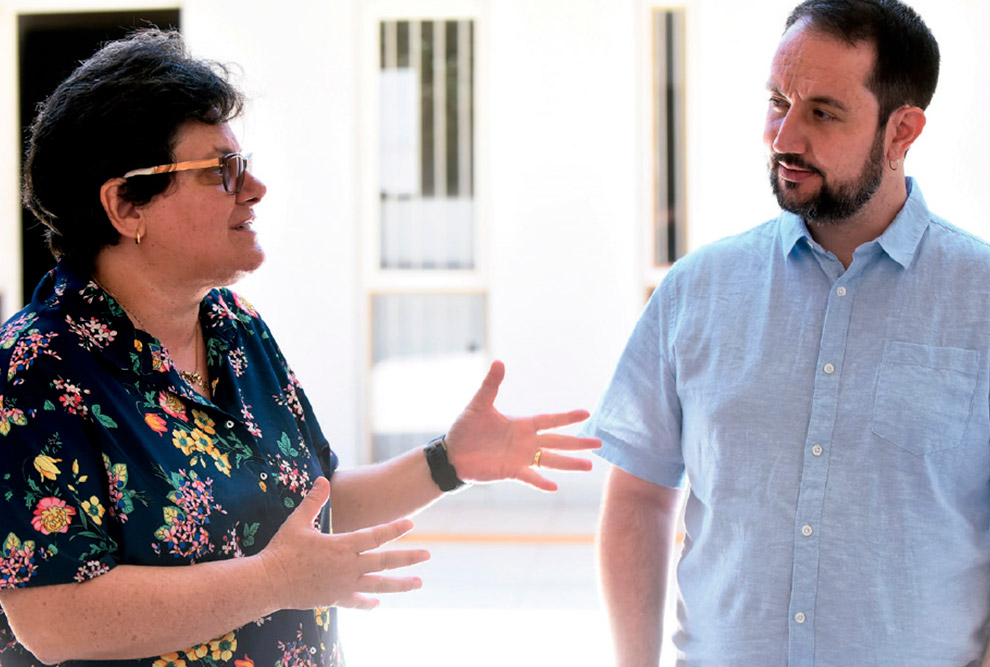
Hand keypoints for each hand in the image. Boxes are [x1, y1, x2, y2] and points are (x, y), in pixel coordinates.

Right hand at [258, 477, 429, 610]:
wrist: (268, 583)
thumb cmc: (282, 550)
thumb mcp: (298, 522)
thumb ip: (314, 501)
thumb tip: (323, 480)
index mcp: (342, 546)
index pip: (375, 536)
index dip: (394, 529)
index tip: (411, 523)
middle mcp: (348, 567)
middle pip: (385, 562)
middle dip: (408, 558)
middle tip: (427, 555)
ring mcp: (343, 585)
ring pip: (378, 585)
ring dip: (400, 584)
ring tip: (418, 583)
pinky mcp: (334, 599)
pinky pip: (356, 601)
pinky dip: (368, 602)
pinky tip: (377, 603)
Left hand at [444, 360, 600, 490]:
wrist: (452, 453)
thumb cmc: (465, 428)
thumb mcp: (479, 404)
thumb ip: (491, 385)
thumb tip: (499, 362)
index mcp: (521, 424)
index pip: (550, 420)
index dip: (567, 417)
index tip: (587, 413)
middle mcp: (526, 442)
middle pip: (558, 442)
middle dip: (578, 443)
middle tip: (600, 444)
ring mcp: (520, 458)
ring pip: (551, 461)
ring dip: (569, 463)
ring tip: (589, 466)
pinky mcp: (510, 472)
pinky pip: (530, 477)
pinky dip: (541, 482)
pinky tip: (555, 487)